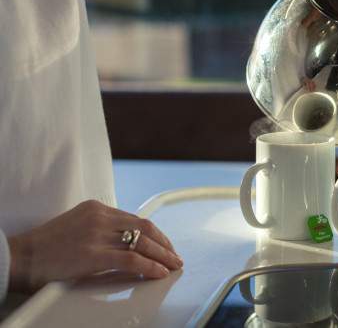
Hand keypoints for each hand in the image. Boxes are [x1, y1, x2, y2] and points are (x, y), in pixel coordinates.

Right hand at [7, 200, 182, 293]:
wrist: (18, 257)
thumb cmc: (44, 248)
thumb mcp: (76, 226)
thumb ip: (100, 229)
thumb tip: (125, 244)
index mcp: (96, 208)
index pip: (136, 219)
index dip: (156, 234)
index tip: (165, 245)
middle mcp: (100, 217)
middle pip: (145, 228)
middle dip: (164, 244)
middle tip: (175, 256)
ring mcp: (97, 234)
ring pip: (143, 242)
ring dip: (163, 255)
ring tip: (173, 265)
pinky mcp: (93, 254)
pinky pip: (132, 259)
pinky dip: (150, 266)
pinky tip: (159, 272)